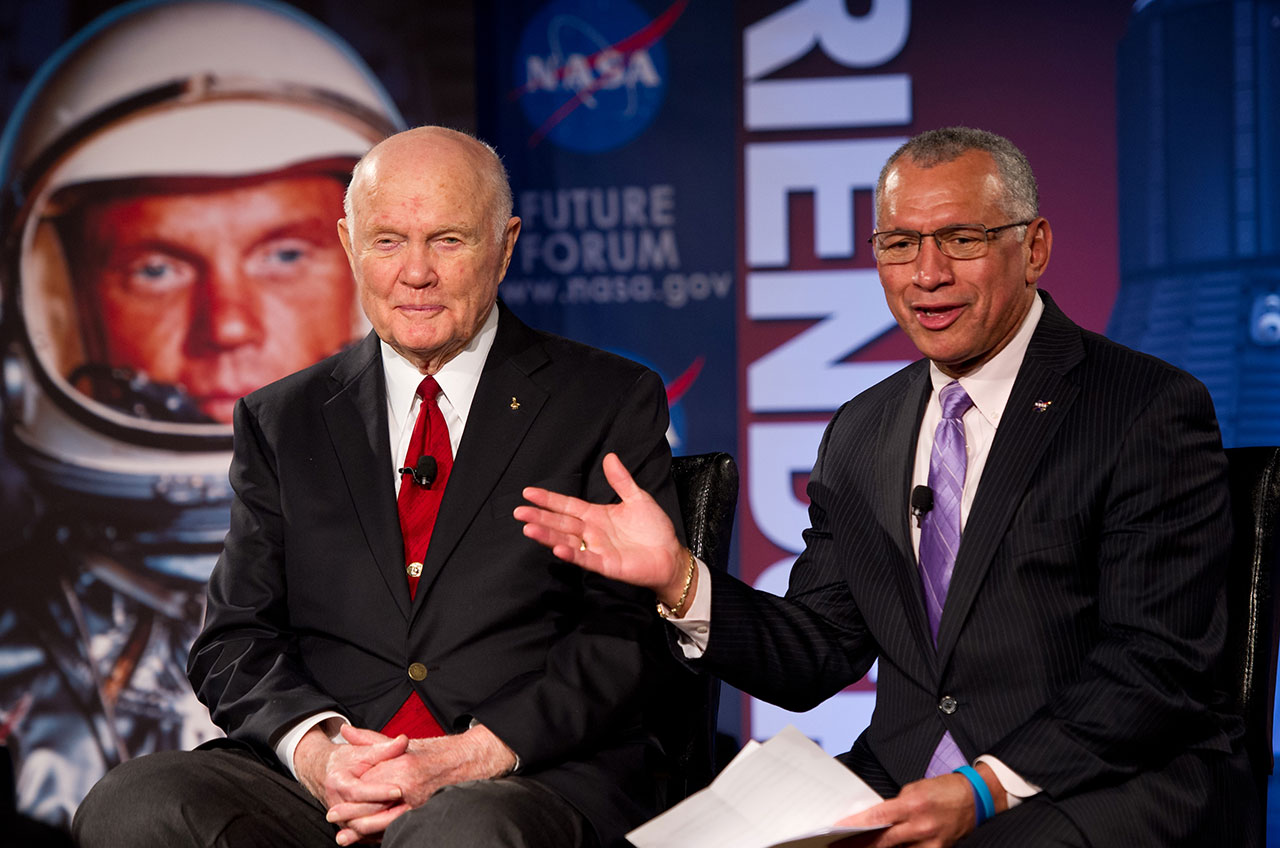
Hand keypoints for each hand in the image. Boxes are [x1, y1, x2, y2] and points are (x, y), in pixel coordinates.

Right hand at [293, 723, 407, 843]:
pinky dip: (379, 832)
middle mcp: (335, 803)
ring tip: (405, 816)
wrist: (323, 772)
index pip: (358, 791)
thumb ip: (384, 748)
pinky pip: (363, 835)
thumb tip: (403, 740)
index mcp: (338, 782)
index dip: (379, 792)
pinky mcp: (346, 826)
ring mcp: (339, 818)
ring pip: (361, 828)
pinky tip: (396, 825)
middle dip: (384, 810)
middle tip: (408, 805)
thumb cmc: (344, 760)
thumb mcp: (362, 751)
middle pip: (360, 813)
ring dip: (383, 824)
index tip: (399, 789)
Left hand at [324, 724, 517, 843]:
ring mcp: (418, 803)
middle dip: (351, 814)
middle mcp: (409, 787)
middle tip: (333, 816)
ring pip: (384, 821)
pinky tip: (369, 838)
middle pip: (373, 806)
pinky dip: (382, 833)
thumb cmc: (433, 751)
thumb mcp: (401, 743)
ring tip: (345, 836)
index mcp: (402, 767)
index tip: (334, 797)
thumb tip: (345, 731)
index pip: (369, 784)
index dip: (350, 794)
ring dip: (363, 830)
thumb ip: (371, 740)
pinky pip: (398, 825)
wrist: (465, 761)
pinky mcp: (423, 812)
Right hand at [515, 452, 691, 606]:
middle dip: (539, 517)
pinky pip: (586, 559)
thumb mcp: (637, 498)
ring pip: (567, 541)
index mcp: (596, 515)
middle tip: (518, 512)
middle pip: (561, 523)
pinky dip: (572, 554)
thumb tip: (609, 457)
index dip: (548, 499)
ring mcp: (597, 549)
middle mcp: (592, 532)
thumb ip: (621, 480)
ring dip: (548, 536)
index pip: (567, 505)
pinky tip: (557, 549)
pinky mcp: (607, 565)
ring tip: (529, 529)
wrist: (670, 555)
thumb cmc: (654, 529)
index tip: (528, 493)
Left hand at [835, 765, 1004, 847]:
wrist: (974, 799)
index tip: (837, 830)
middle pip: (882, 841)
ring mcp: (930, 843)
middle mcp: (921, 827)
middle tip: (837, 846)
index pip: (878, 817)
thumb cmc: (942, 790)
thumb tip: (873, 819)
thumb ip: (894, 806)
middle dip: (858, 845)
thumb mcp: (913, 790)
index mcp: (913, 805)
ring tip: (857, 847)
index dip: (856, 826)